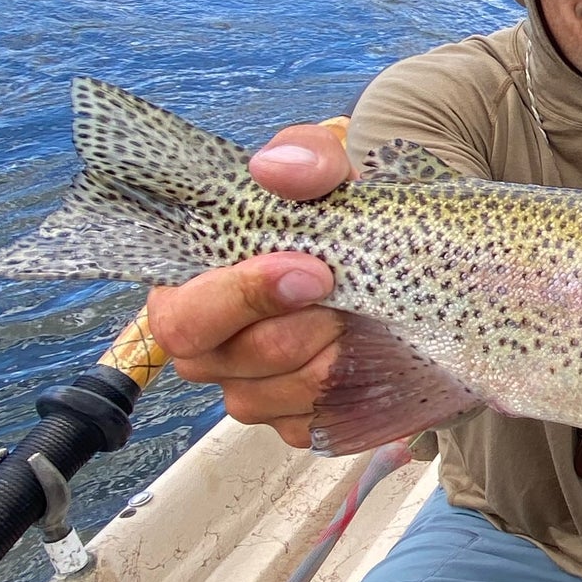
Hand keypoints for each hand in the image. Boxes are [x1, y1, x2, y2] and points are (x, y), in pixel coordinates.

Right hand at [145, 125, 349, 448]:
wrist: (402, 254)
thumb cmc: (340, 209)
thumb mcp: (330, 168)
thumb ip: (305, 157)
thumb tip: (273, 169)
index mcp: (191, 285)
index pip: (179, 317)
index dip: (240, 298)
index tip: (314, 273)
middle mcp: (210, 346)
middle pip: (230, 361)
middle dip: (301, 329)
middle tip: (348, 297)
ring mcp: (250, 390)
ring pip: (281, 394)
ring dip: (335, 354)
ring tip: (364, 315)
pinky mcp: (297, 421)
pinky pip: (318, 423)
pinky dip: (355, 386)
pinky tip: (373, 350)